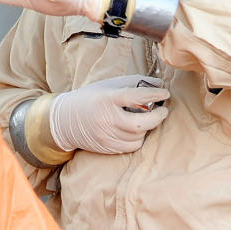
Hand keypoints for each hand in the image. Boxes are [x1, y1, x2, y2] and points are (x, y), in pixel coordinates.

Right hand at [50, 75, 169, 153]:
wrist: (66, 120)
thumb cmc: (90, 98)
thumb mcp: (108, 85)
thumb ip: (132, 83)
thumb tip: (159, 83)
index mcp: (107, 99)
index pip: (136, 96)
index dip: (154, 94)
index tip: (165, 92)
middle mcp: (107, 119)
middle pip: (141, 123)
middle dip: (158, 117)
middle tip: (164, 110)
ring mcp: (107, 135)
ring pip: (138, 136)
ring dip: (148, 127)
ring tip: (148, 118)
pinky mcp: (108, 147)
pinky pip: (132, 146)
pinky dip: (138, 138)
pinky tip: (136, 130)